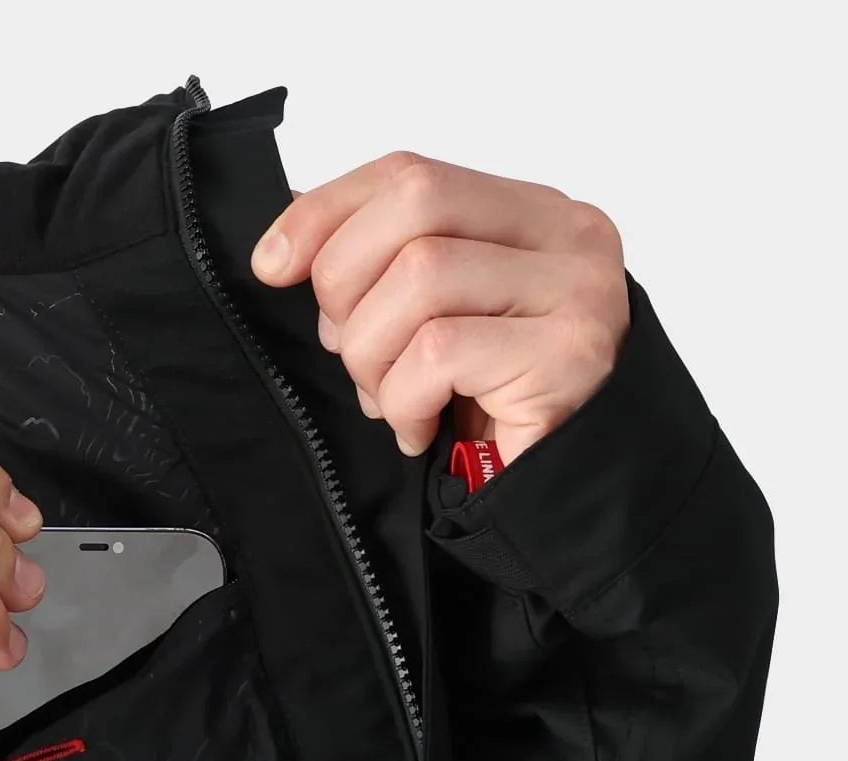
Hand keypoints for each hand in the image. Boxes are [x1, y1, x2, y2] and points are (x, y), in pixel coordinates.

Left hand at [252, 153, 629, 465]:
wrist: (569, 500)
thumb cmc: (494, 417)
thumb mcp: (435, 325)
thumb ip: (390, 274)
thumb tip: (289, 251)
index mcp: (531, 214)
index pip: (413, 172)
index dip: (328, 211)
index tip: (273, 262)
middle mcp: (565, 237)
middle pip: (416, 205)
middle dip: (347, 283)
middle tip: (347, 352)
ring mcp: (574, 291)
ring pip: (421, 277)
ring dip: (373, 354)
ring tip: (389, 400)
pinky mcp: (566, 354)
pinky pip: (439, 352)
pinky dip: (404, 398)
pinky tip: (418, 428)